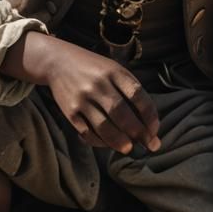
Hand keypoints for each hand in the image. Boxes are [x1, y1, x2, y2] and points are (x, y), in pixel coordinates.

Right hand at [39, 39, 160, 153]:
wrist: (57, 62)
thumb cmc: (93, 68)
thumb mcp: (114, 70)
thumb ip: (130, 90)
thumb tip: (148, 121)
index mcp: (114, 72)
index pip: (138, 95)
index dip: (149, 116)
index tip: (154, 130)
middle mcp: (98, 85)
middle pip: (121, 113)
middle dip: (138, 132)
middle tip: (148, 145)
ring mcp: (83, 99)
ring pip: (104, 126)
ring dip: (119, 141)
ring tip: (128, 148)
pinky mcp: (70, 111)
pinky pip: (87, 132)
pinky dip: (99, 141)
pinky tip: (108, 143)